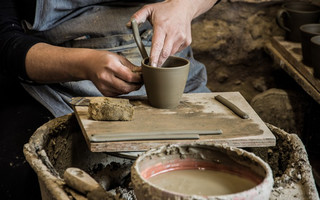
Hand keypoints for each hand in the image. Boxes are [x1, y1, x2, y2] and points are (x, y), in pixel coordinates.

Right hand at [26, 43, 141, 95]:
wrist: (88, 64)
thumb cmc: (104, 59)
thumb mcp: (118, 58)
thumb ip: (131, 66)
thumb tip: (142, 73)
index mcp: (111, 66)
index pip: (129, 76)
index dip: (139, 78)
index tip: (143, 76)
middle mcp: (106, 77)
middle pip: (127, 87)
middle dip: (136, 85)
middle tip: (140, 81)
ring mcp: (104, 86)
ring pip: (123, 92)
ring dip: (131, 88)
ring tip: (133, 82)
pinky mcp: (104, 92)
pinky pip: (118, 94)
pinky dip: (124, 90)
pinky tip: (123, 84)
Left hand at [129, 0, 216, 66]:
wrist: (183, 7)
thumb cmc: (165, 9)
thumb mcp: (149, 9)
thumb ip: (138, 16)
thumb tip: (129, 25)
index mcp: (162, 26)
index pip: (157, 45)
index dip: (154, 57)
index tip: (152, 66)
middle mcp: (173, 33)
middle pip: (165, 54)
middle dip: (158, 62)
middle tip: (153, 65)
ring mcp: (181, 38)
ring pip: (170, 53)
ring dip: (164, 55)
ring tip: (162, 46)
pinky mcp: (186, 41)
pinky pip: (177, 51)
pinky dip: (171, 50)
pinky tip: (170, 42)